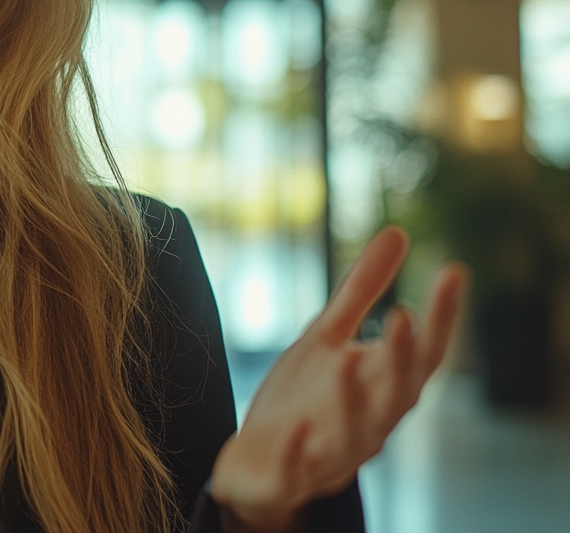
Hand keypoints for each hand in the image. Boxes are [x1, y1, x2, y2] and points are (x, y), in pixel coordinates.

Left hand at [210, 227, 467, 532]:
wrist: (259, 465)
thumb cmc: (303, 398)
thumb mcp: (325, 338)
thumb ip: (360, 293)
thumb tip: (399, 232)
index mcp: (382, 388)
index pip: (424, 354)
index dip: (442, 317)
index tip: (452, 270)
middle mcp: (370, 423)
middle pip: (399, 396)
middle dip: (403, 359)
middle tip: (403, 315)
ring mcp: (333, 454)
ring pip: (359, 436)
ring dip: (356, 402)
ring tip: (345, 359)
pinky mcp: (292, 478)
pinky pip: (299, 471)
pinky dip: (299, 453)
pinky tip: (295, 429)